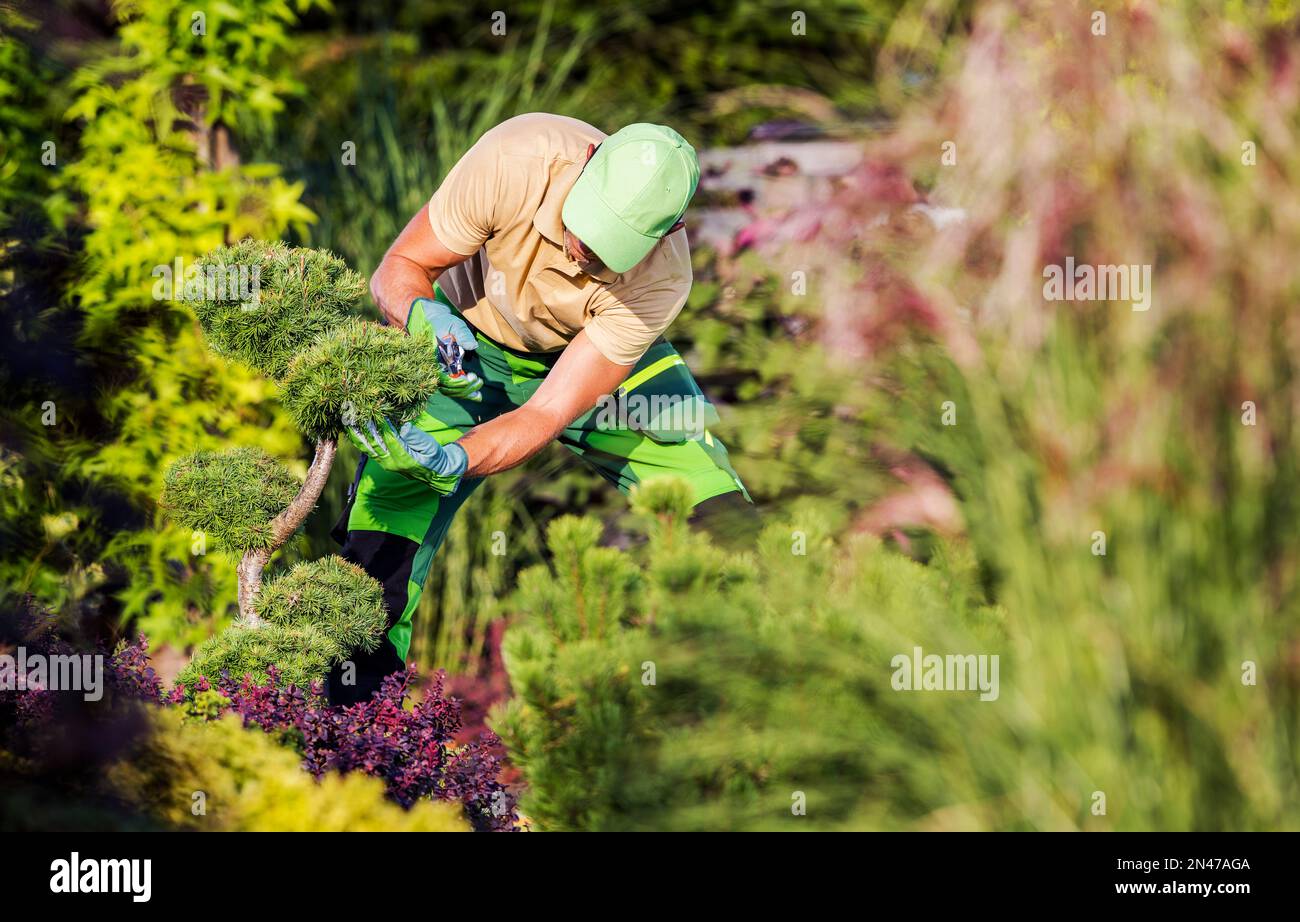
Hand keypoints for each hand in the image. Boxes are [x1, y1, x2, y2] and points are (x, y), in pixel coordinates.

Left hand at [347, 418, 467, 494]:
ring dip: (356, 432)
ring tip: (347, 418)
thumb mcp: (430, 446)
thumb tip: (403, 427)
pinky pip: (367, 450)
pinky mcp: (382, 461)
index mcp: (403, 459)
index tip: (375, 409)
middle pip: (373, 442)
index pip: (389, 438)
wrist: (434, 473)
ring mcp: (385, 463)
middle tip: (354, 411)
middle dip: (363, 426)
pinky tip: (352, 429)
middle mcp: (390, 463)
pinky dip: (358, 438)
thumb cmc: (434, 457)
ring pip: (366, 446)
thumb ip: (416, 437)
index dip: (381, 423)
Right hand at [408, 297, 483, 401]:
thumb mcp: (454, 324)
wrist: (432, 322)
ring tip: (479, 391)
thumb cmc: (442, 322)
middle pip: (447, 388)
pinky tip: (475, 393)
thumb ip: (462, 334)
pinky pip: (451, 387)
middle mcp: (433, 367)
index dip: (456, 382)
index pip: (442, 377)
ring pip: (449, 390)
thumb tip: (472, 345)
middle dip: (464, 388)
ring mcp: (438, 371)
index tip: (470, 378)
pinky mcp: (444, 372)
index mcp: (433, 357)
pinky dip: (463, 392)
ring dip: (464, 393)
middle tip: (478, 381)